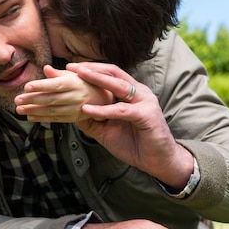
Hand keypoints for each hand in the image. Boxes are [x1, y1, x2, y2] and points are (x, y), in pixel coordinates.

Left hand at [14, 65, 112, 122]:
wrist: (103, 98)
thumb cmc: (86, 83)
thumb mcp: (75, 75)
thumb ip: (58, 74)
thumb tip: (45, 69)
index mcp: (73, 83)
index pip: (55, 85)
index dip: (40, 86)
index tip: (26, 87)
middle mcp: (74, 96)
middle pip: (50, 99)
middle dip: (32, 100)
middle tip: (17, 100)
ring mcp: (73, 108)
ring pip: (51, 110)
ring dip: (34, 110)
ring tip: (20, 109)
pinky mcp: (73, 118)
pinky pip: (55, 119)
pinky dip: (42, 118)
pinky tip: (30, 116)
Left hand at [66, 62, 193, 189]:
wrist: (158, 162)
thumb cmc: (135, 144)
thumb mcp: (107, 131)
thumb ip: (92, 120)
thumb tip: (71, 112)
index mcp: (131, 93)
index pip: (110, 74)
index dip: (91, 69)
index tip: (70, 68)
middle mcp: (139, 92)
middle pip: (114, 72)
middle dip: (91, 68)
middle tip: (71, 67)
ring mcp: (145, 102)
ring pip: (119, 86)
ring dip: (97, 79)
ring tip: (78, 76)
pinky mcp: (147, 115)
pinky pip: (122, 110)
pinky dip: (103, 109)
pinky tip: (87, 108)